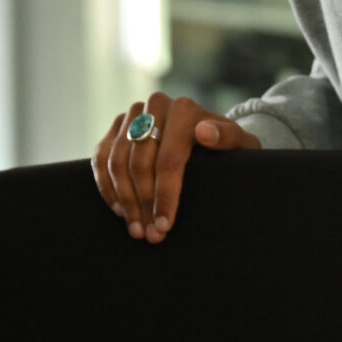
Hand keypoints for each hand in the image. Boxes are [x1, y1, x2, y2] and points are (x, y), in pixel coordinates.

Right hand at [91, 91, 261, 244]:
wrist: (206, 134)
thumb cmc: (225, 147)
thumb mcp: (240, 144)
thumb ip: (228, 137)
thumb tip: (205, 133)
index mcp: (184, 110)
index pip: (169, 159)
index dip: (165, 195)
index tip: (164, 225)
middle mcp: (154, 106)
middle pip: (139, 163)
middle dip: (143, 204)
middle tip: (150, 234)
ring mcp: (132, 116)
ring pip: (116, 162)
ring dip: (124, 200)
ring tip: (136, 228)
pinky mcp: (115, 128)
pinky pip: (101, 159)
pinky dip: (107, 187)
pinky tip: (120, 211)